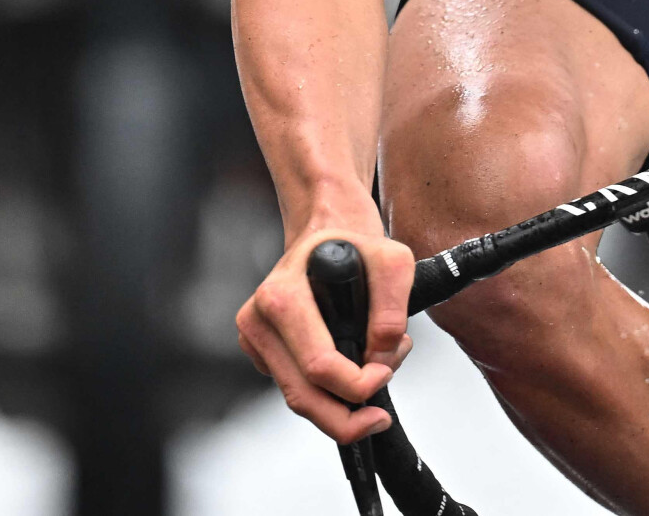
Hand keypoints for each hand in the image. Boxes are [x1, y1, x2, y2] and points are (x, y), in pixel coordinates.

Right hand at [235, 209, 416, 442]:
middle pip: (303, 396)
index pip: (319, 366)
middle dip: (348, 416)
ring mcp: (255, 338)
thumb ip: (393, 307)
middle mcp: (258, 319)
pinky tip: (350, 365)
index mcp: (281, 297)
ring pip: (299, 399)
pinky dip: (327, 392)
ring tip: (373, 377)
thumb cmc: (354, 246)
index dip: (359, 384)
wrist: (324, 232)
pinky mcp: (261, 353)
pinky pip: (296, 389)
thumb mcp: (392, 261)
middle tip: (378, 416)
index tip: (385, 372)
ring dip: (341, 404)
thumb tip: (381, 352)